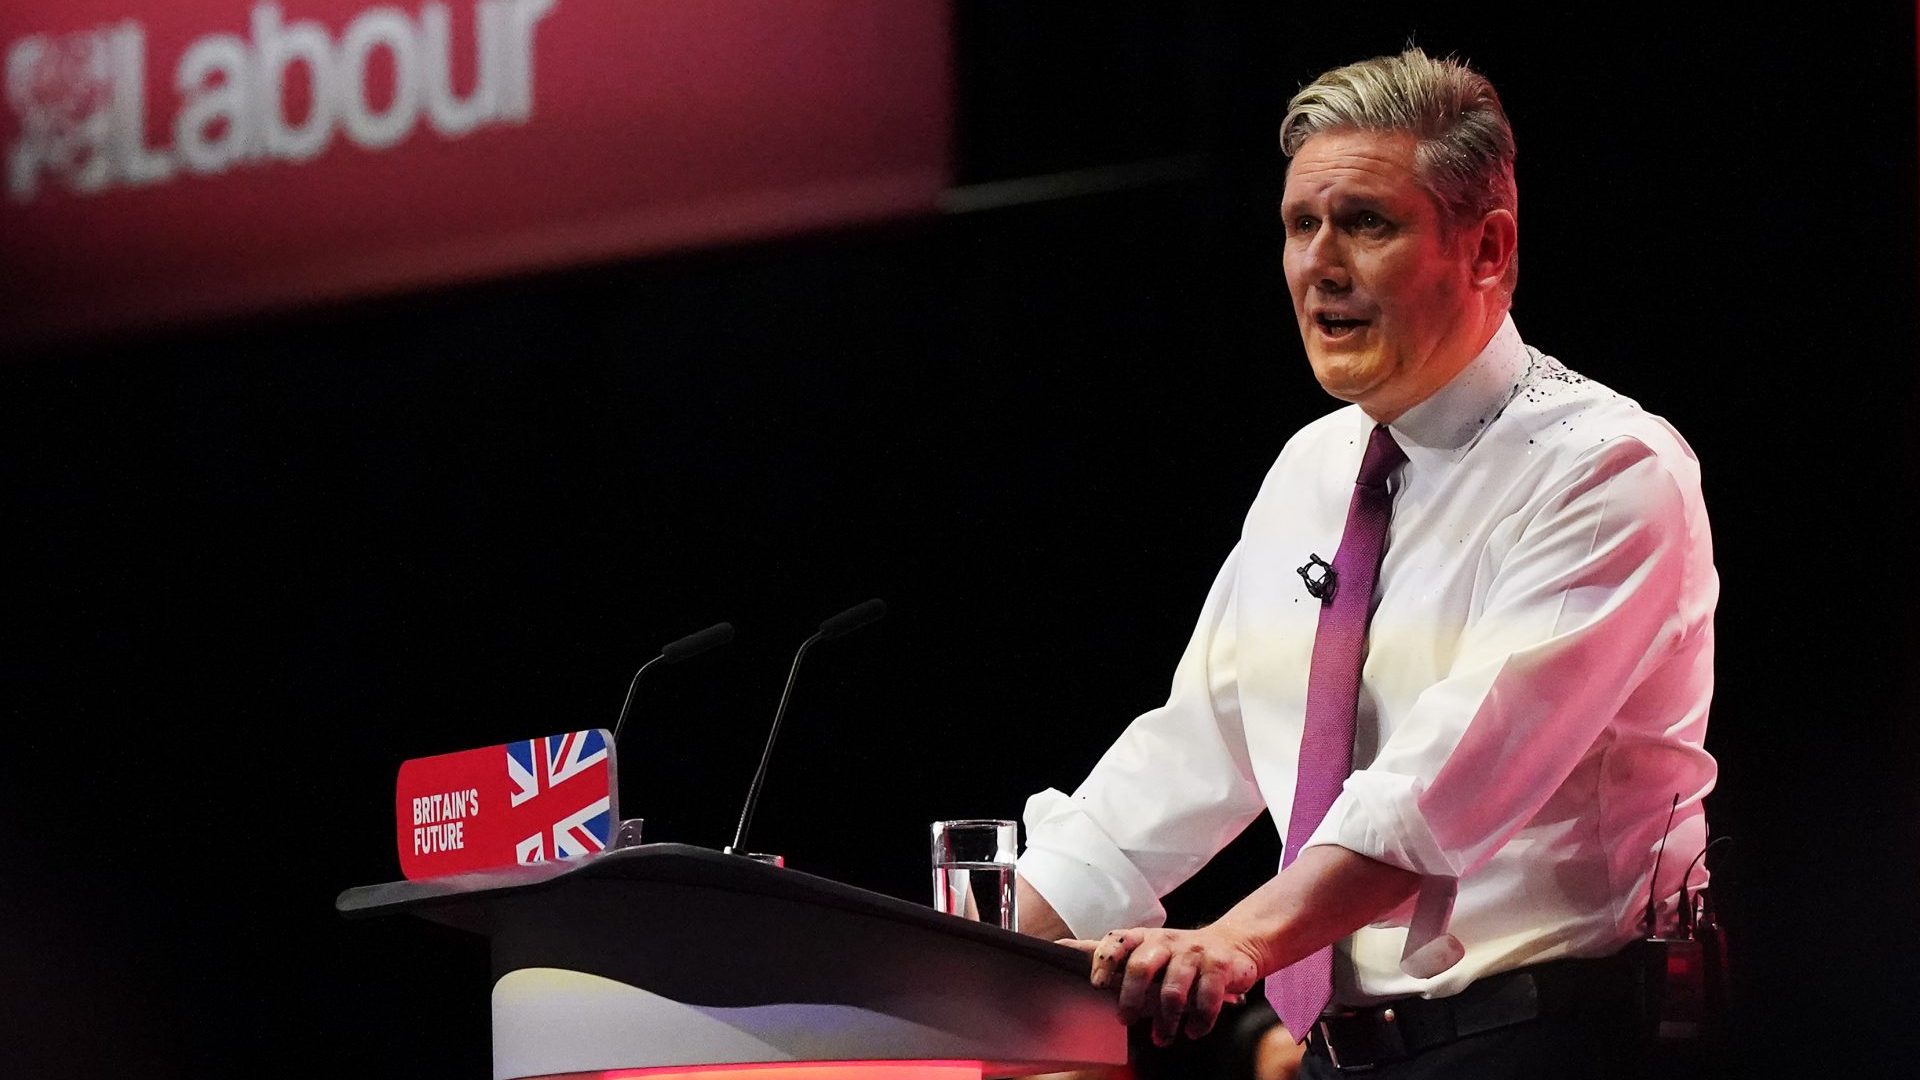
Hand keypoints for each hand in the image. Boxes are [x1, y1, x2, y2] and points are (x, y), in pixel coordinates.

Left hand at [1060, 925, 1261, 1045]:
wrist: (1231, 946)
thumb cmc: (1177, 955)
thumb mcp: (1143, 951)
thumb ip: (1108, 954)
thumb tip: (1060, 946)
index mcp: (1143, 939)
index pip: (1117, 942)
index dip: (1105, 960)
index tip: (1096, 983)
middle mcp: (1166, 942)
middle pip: (1141, 966)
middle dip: (1131, 997)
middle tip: (1125, 1019)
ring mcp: (1193, 953)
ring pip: (1173, 990)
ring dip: (1166, 1020)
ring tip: (1161, 1038)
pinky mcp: (1219, 967)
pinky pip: (1206, 998)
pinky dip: (1199, 1020)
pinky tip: (1193, 1031)